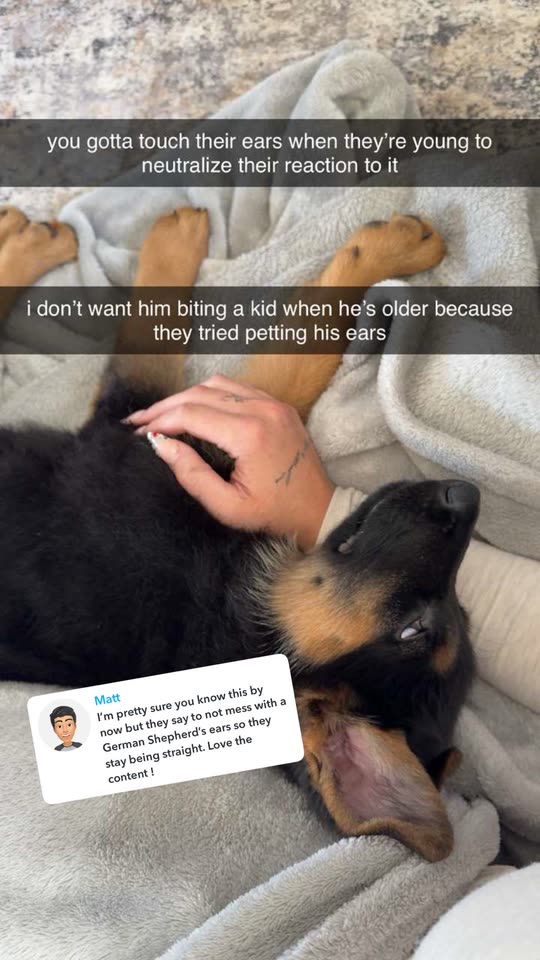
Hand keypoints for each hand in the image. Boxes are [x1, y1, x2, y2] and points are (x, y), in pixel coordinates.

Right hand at [126, 375, 334, 550]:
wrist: (319, 511)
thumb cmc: (275, 514)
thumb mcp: (228, 507)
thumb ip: (192, 475)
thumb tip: (161, 445)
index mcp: (250, 434)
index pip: (192, 413)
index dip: (160, 421)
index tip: (138, 433)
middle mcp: (263, 410)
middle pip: (200, 393)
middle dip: (166, 406)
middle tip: (138, 420)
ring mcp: (274, 404)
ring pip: (217, 383)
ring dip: (186, 396)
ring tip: (162, 414)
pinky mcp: (279, 406)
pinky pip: (237, 388)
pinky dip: (210, 394)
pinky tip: (193, 408)